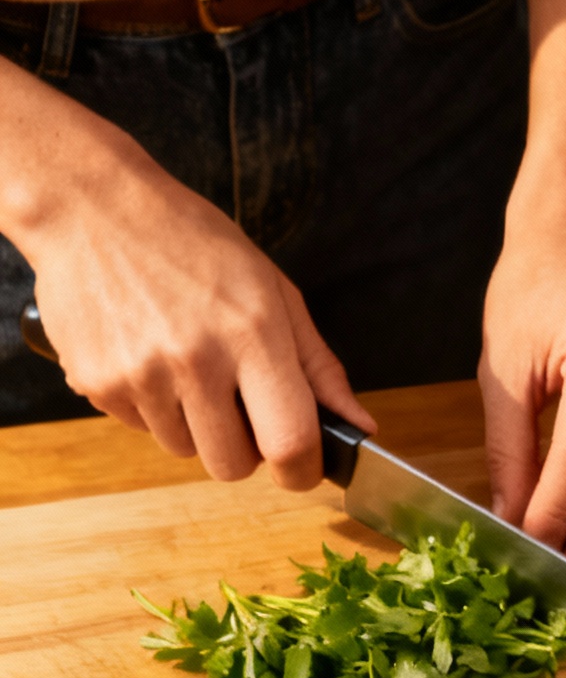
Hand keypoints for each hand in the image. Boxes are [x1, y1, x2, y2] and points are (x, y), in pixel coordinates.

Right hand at [0, 58, 373, 485]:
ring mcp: (140, 374)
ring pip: (185, 449)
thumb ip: (319, 366)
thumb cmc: (193, 243)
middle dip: (245, 448)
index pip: (290, 442)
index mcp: (253, 333)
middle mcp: (196, 359)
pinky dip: (153, 407)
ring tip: (186, 363)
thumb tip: (359, 426)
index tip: (304, 465)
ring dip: (195, 424)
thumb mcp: (273, 290)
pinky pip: (141, 429)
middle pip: (233, 465)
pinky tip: (148, 354)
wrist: (94, 208)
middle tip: (239, 403)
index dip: (303, 470)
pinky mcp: (97, 383)